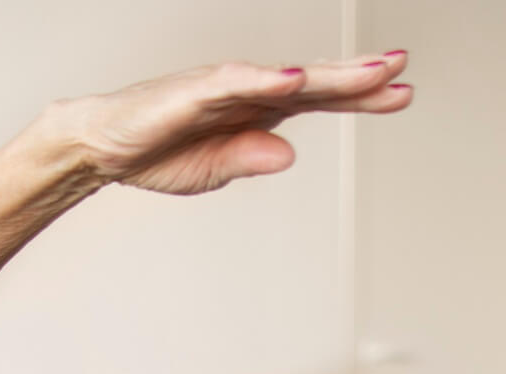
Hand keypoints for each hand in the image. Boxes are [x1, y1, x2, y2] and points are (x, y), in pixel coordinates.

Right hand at [50, 55, 410, 199]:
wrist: (102, 145)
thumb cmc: (155, 152)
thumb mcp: (212, 171)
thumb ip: (250, 159)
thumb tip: (289, 155)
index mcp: (256, 112)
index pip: (319, 100)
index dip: (360, 97)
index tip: (403, 95)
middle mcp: (247, 91)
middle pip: (314, 83)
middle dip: (360, 78)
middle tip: (402, 70)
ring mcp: (222, 87)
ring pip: (285, 77)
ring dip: (328, 74)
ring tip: (370, 72)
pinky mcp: (194, 91)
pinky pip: (235, 83)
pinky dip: (266, 80)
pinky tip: (295, 78)